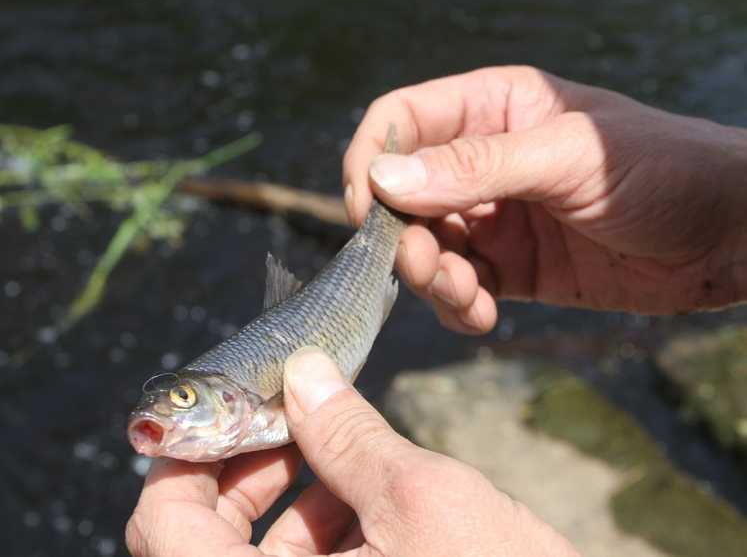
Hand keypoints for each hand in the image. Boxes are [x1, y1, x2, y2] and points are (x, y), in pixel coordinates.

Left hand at [126, 347, 579, 555]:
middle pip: (201, 537)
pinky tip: (364, 496)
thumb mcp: (425, 501)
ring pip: (257, 556)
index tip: (232, 404)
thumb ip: (349, 433)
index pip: (165, 523)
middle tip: (292, 418)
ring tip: (340, 451)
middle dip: (247, 466)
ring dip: (289, 495)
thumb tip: (304, 372)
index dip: (187, 453)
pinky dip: (320, 532)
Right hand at [343, 66, 746, 332]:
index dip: (373, 161)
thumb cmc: (665, 169)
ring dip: (432, 279)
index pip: (403, 121)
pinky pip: (462, 287)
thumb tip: (384, 180)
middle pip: (405, 195)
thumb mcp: (568, 158)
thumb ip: (476, 169)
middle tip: (428, 268)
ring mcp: (497, 217)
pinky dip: (459, 305)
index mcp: (495, 109)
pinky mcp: (513, 267)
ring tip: (467, 296)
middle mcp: (485, 162)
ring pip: (428, 248)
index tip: (371, 212)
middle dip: (405, 237)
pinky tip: (482, 316)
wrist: (730, 236)